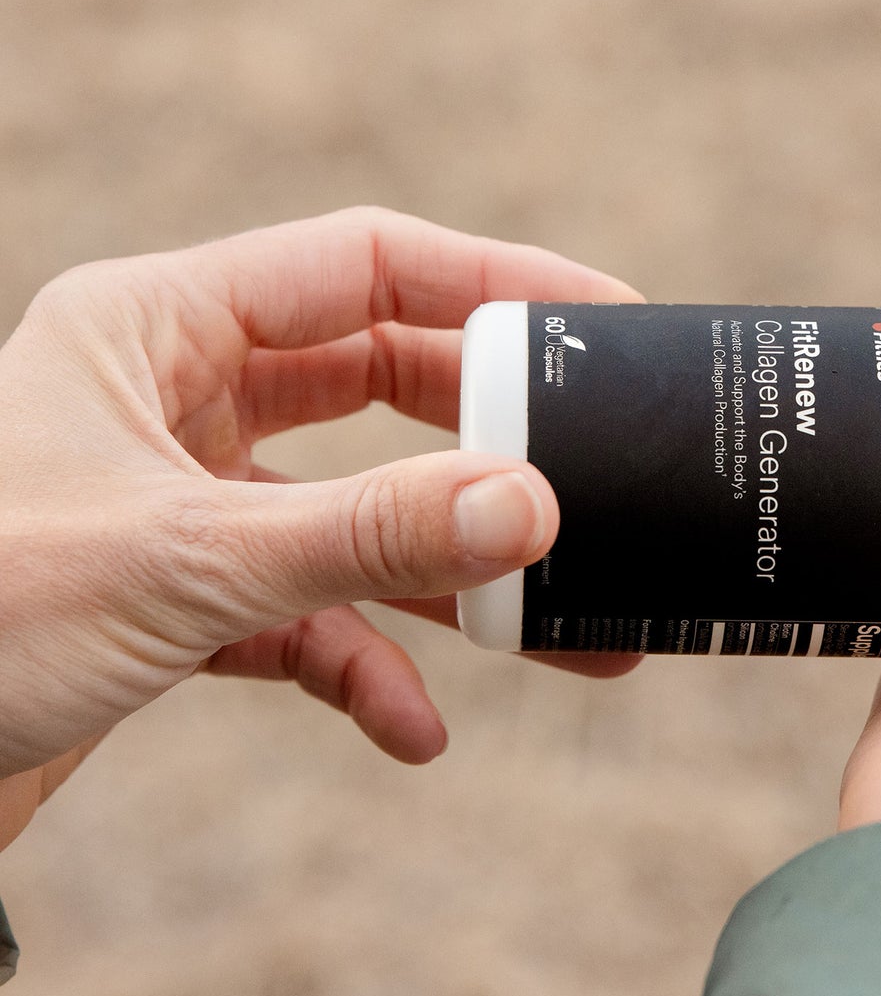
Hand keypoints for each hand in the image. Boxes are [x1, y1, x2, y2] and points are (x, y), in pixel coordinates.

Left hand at [0, 208, 639, 844]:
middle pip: (382, 384)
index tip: (606, 323)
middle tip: (595, 473)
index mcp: (159, 325)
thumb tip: (534, 506)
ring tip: (564, 632)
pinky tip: (414, 729)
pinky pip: (305, 611)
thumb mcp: (184, 563)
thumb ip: (367, 532)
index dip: (497, 285)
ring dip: (450, 575)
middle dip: (490, 445)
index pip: (366, 266)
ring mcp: (186, 495)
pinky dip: (362, 664)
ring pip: (357, 510)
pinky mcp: (184, 592)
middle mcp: (178, 395)